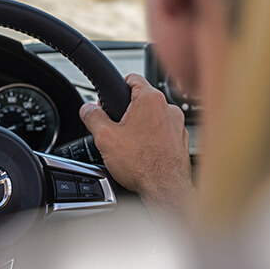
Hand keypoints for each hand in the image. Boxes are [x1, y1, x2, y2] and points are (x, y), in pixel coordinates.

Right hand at [80, 74, 192, 214]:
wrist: (166, 190)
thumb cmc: (142, 164)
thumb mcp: (105, 137)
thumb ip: (92, 117)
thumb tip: (87, 109)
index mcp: (150, 99)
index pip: (132, 78)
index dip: (117, 86)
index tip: (110, 98)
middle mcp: (169, 108)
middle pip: (141, 100)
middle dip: (126, 112)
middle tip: (115, 129)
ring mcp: (178, 125)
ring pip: (153, 117)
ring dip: (141, 126)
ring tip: (130, 145)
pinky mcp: (182, 141)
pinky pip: (164, 132)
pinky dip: (153, 139)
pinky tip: (143, 153)